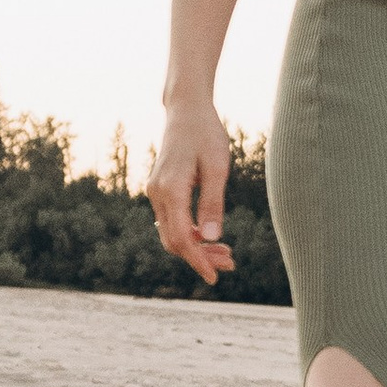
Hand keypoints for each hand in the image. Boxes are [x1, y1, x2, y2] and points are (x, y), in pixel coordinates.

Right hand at [148, 104, 235, 284]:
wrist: (187, 110)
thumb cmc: (206, 134)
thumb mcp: (217, 167)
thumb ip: (213, 203)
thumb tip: (211, 238)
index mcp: (170, 189)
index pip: (181, 238)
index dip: (198, 260)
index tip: (215, 276)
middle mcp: (157, 194)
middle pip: (174, 240)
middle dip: (200, 257)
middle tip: (230, 263)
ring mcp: (156, 192)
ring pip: (171, 232)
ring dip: (196, 247)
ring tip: (226, 253)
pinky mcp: (161, 190)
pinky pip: (172, 220)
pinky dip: (189, 233)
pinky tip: (210, 237)